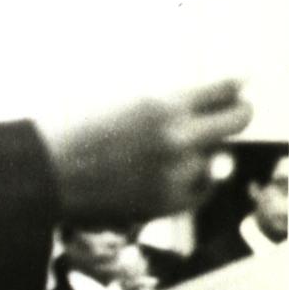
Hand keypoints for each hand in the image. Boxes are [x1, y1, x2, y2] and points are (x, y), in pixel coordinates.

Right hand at [37, 77, 251, 225]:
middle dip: (239, 113)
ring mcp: (177, 173)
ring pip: (216, 156)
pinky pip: (201, 188)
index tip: (240, 85)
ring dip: (203, 150)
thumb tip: (204, 98)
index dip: (233, 86)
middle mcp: (177, 137)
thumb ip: (165, 100)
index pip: (221, 89)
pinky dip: (193, 179)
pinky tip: (172, 171)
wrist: (48, 175)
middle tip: (236, 110)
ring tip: (172, 147)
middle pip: (238, 120)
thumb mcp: (122, 100)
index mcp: (162, 103)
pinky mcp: (170, 204)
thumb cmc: (76, 130)